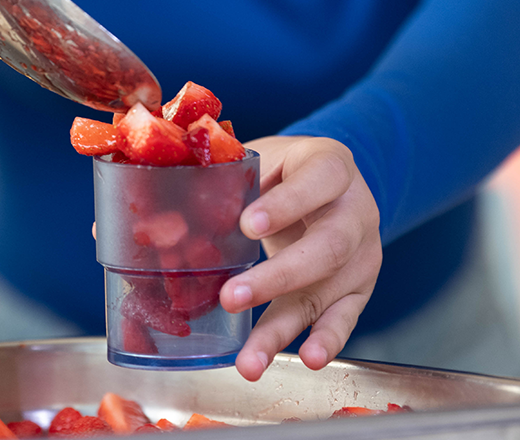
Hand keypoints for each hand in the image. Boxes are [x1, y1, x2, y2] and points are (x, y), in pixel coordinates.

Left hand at [220, 136, 382, 380]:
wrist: (333, 184)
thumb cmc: (287, 172)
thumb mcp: (262, 160)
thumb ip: (223, 184)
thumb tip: (156, 227)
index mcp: (332, 166)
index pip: (319, 180)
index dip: (286, 204)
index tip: (247, 225)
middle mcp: (357, 212)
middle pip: (328, 247)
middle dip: (277, 277)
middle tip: (230, 297)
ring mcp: (362, 254)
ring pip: (325, 292)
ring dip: (285, 328)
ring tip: (251, 360)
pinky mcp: (358, 289)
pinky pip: (344, 318)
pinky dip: (325, 341)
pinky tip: (307, 360)